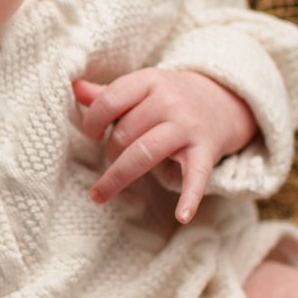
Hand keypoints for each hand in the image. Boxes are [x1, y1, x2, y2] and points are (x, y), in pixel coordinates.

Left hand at [71, 70, 256, 224]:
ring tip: (100, 193)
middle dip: (110, 151)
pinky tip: (182, 216)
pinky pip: (197, 176)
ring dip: (118, 176)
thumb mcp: (142, 89)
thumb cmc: (169, 99)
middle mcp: (170, 100)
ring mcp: (188, 126)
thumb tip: (73, 86)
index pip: (111, 99)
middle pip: (125, 132)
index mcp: (150, 81)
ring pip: (145, 153)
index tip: (92, 134)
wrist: (223, 102)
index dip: (93, 120)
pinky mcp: (206, 151)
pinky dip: (190, 197)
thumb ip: (106, 93)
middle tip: (111, 157)